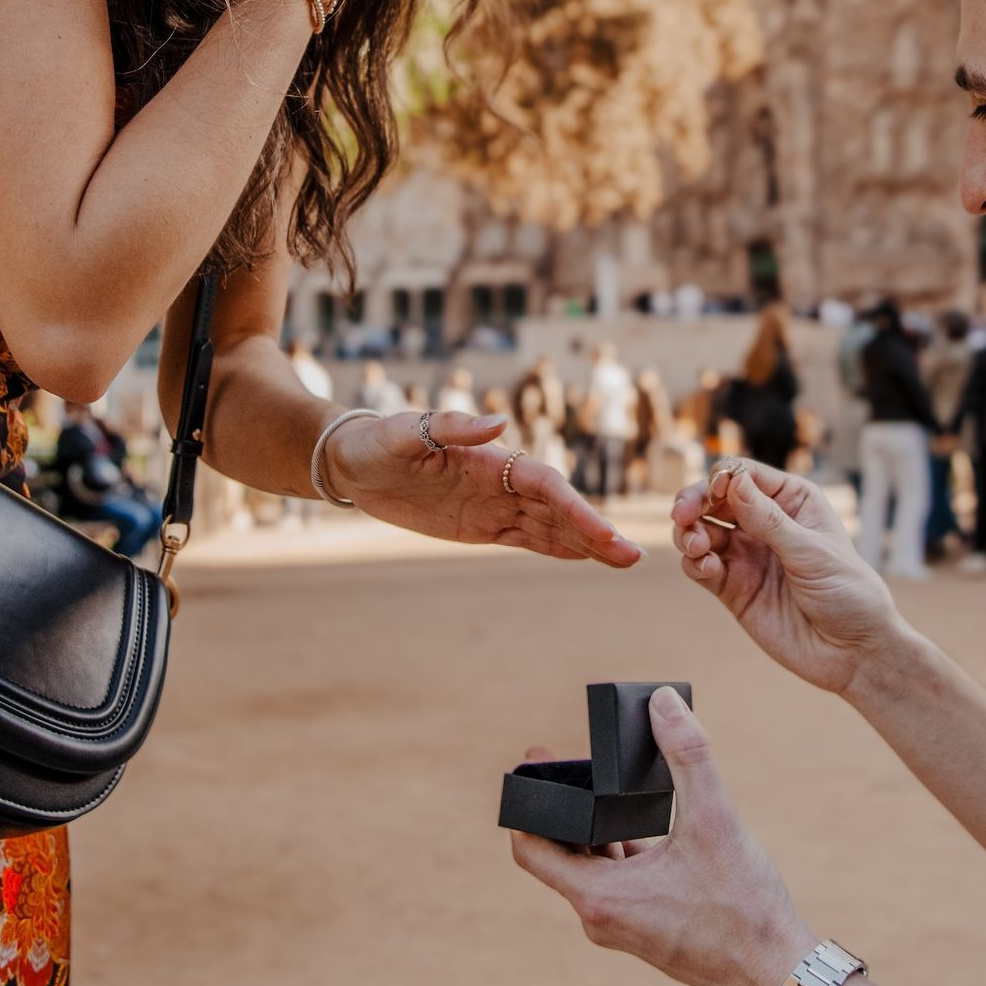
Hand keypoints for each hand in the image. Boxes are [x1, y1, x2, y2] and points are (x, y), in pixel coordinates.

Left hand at [324, 408, 640, 567]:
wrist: (352, 461)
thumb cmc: (378, 439)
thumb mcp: (406, 431)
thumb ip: (450, 427)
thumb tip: (497, 424)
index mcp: (489, 459)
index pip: (545, 485)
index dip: (577, 510)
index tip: (603, 534)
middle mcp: (499, 480)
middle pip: (558, 508)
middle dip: (594, 533)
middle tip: (633, 557)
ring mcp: (493, 504)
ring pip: (549, 527)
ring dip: (585, 544)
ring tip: (624, 561)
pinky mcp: (481, 524)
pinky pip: (527, 538)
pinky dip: (558, 549)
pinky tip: (585, 558)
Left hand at [509, 688, 815, 985]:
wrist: (778, 972)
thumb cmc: (744, 907)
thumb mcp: (715, 820)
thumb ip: (688, 755)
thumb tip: (664, 701)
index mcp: (599, 897)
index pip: (530, 849)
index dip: (525, 804)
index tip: (533, 764)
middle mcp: (601, 919)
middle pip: (560, 855)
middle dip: (563, 807)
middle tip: (568, 759)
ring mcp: (624, 928)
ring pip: (593, 870)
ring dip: (595, 829)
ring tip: (606, 786)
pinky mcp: (648, 931)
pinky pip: (619, 884)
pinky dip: (622, 852)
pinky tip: (646, 828)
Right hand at [672, 460, 900, 696]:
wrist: (853, 653)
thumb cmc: (849, 594)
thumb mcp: (813, 553)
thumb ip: (769, 520)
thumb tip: (733, 480)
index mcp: (792, 502)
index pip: (746, 475)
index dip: (722, 478)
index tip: (712, 494)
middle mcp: (765, 523)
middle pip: (714, 500)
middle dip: (694, 503)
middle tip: (683, 515)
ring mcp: (747, 556)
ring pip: (701, 531)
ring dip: (690, 534)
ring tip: (697, 547)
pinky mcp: (734, 588)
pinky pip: (701, 567)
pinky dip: (694, 563)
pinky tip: (705, 568)